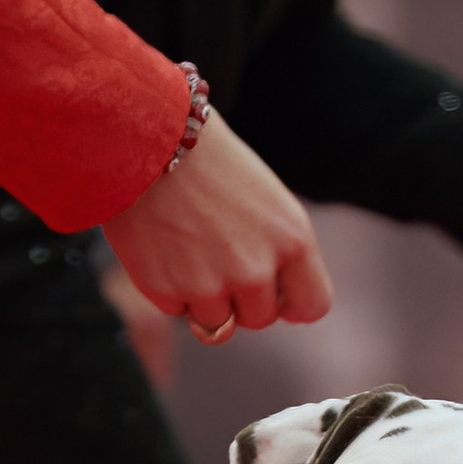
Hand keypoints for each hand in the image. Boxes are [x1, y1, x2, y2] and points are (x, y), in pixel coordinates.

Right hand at [104, 109, 333, 340]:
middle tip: (219, 255)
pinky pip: (178, 311)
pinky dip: (170, 288)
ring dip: (205, 299)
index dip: (292, 303)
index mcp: (293, 239)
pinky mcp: (168, 292)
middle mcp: (257, 270)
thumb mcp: (266, 201)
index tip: (276, 295)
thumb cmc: (211, 163)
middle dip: (243, 299)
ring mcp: (211, 286)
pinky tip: (164, 245)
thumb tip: (277, 309)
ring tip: (189, 249)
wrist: (150, 138)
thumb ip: (279, 251)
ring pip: (218, 325)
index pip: (313, 305)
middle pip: (260, 319)